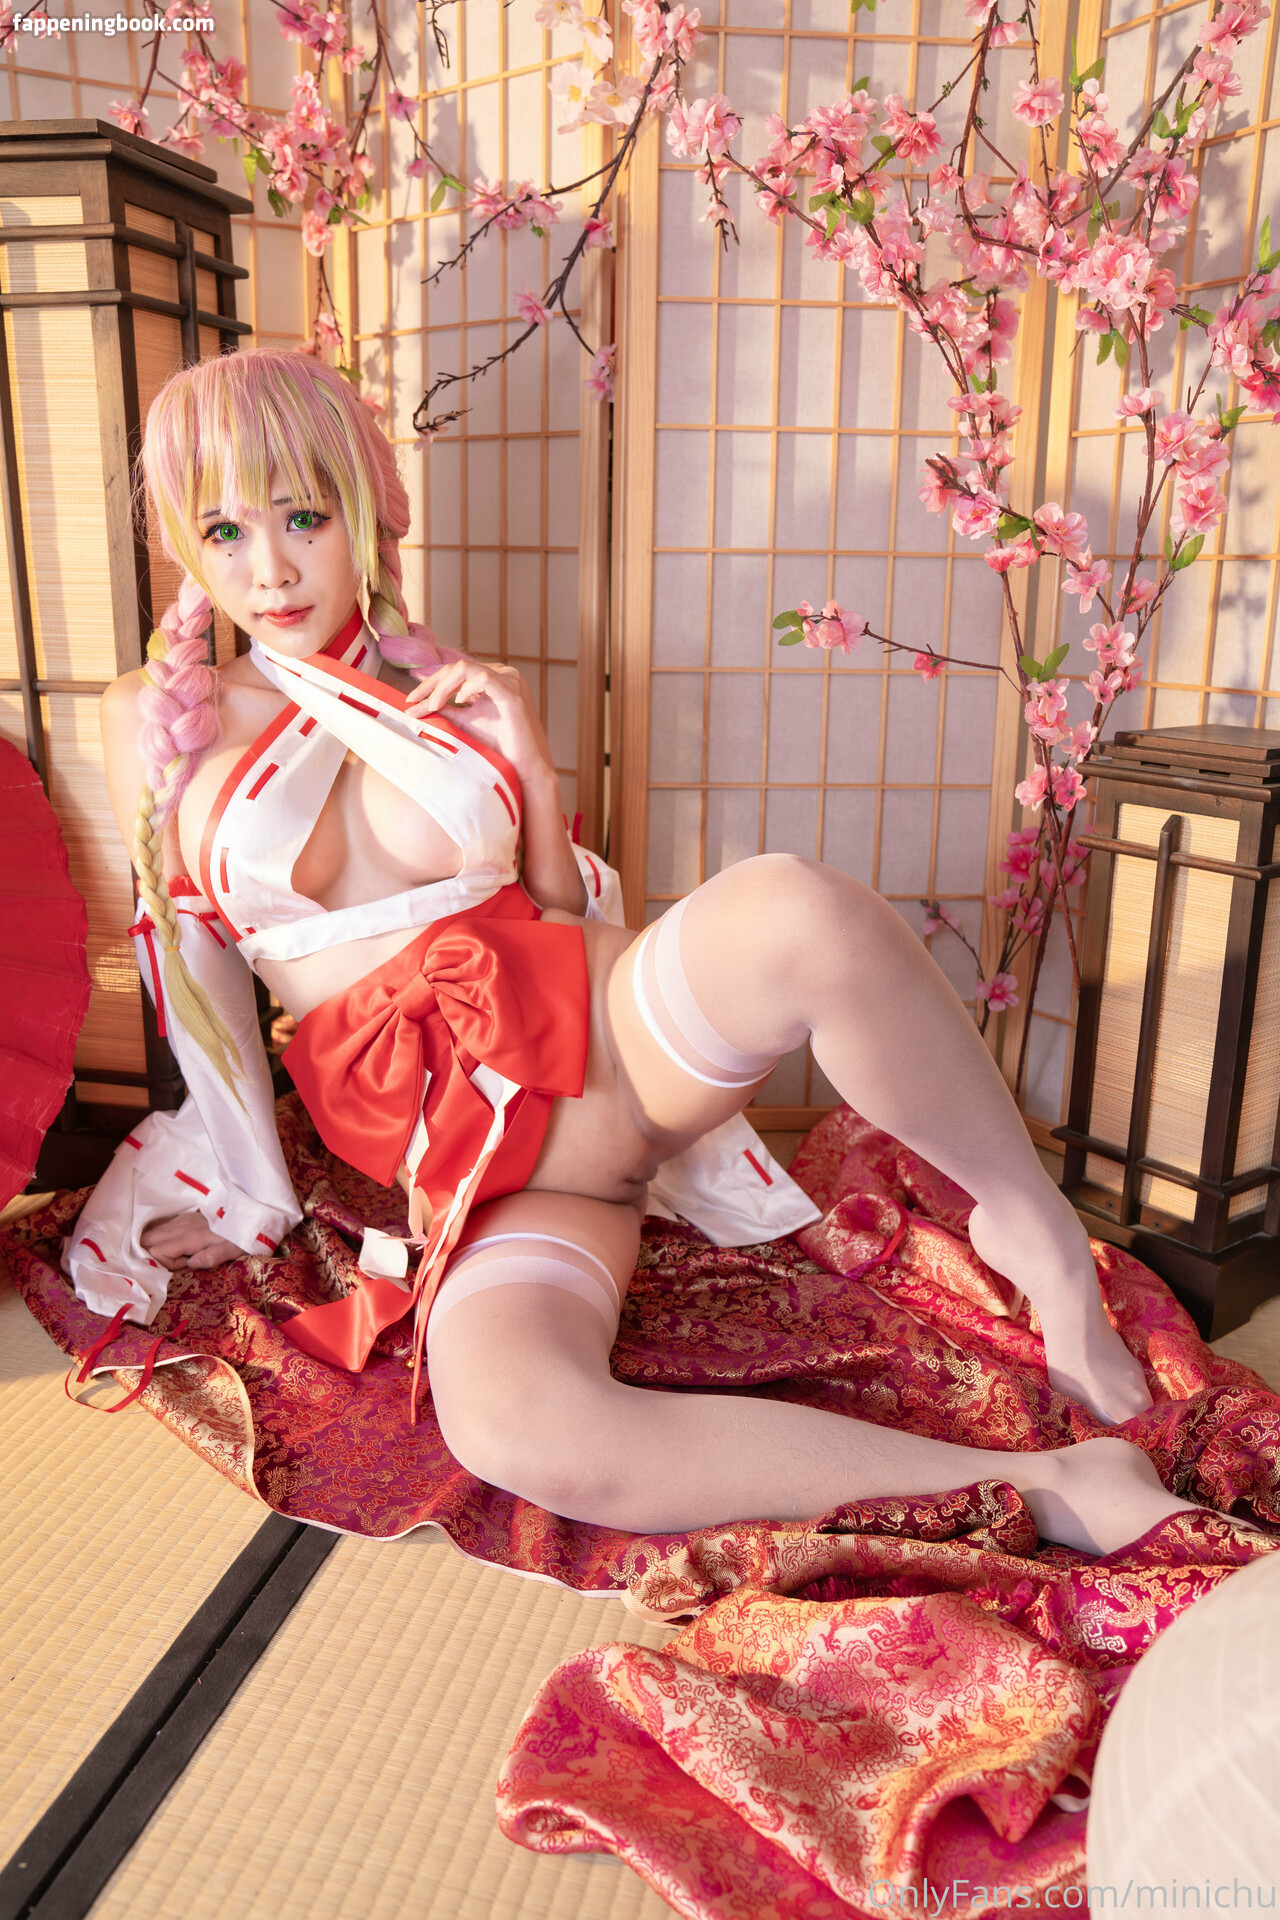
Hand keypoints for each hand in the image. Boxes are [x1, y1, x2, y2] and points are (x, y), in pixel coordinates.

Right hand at [140, 1211, 255, 1270]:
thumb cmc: (242, 1236)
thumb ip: (211, 1257)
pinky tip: (171, 1247)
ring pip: (151, 1232)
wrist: (251, 1213)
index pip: (157, 1251)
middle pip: (146, 1239)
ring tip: (171, 1257)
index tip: (182, 1267)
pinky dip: (159, 1238)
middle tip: (169, 1265)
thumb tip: (190, 1264)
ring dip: (154, 1246)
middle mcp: (180, 1226)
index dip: (163, 1264)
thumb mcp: (232, 1250)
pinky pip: (161, 1226)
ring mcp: (181, 1220)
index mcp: (190, 1236)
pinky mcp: (184, 1218)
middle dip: (150, 1255)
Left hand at [405, 659, 555, 790]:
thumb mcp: (463, 722)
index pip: (453, 672)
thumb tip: (415, 706)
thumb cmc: (497, 745)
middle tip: (414, 702)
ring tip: (433, 706)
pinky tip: (460, 701)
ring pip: (466, 668)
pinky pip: (484, 678)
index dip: (429, 683)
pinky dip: (467, 687)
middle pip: (456, 667)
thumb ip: (444, 710)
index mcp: (489, 679)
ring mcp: (509, 681)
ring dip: (444, 686)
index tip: (410, 700)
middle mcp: (500, 674)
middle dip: (431, 684)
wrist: (521, 766)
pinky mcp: (513, 693)